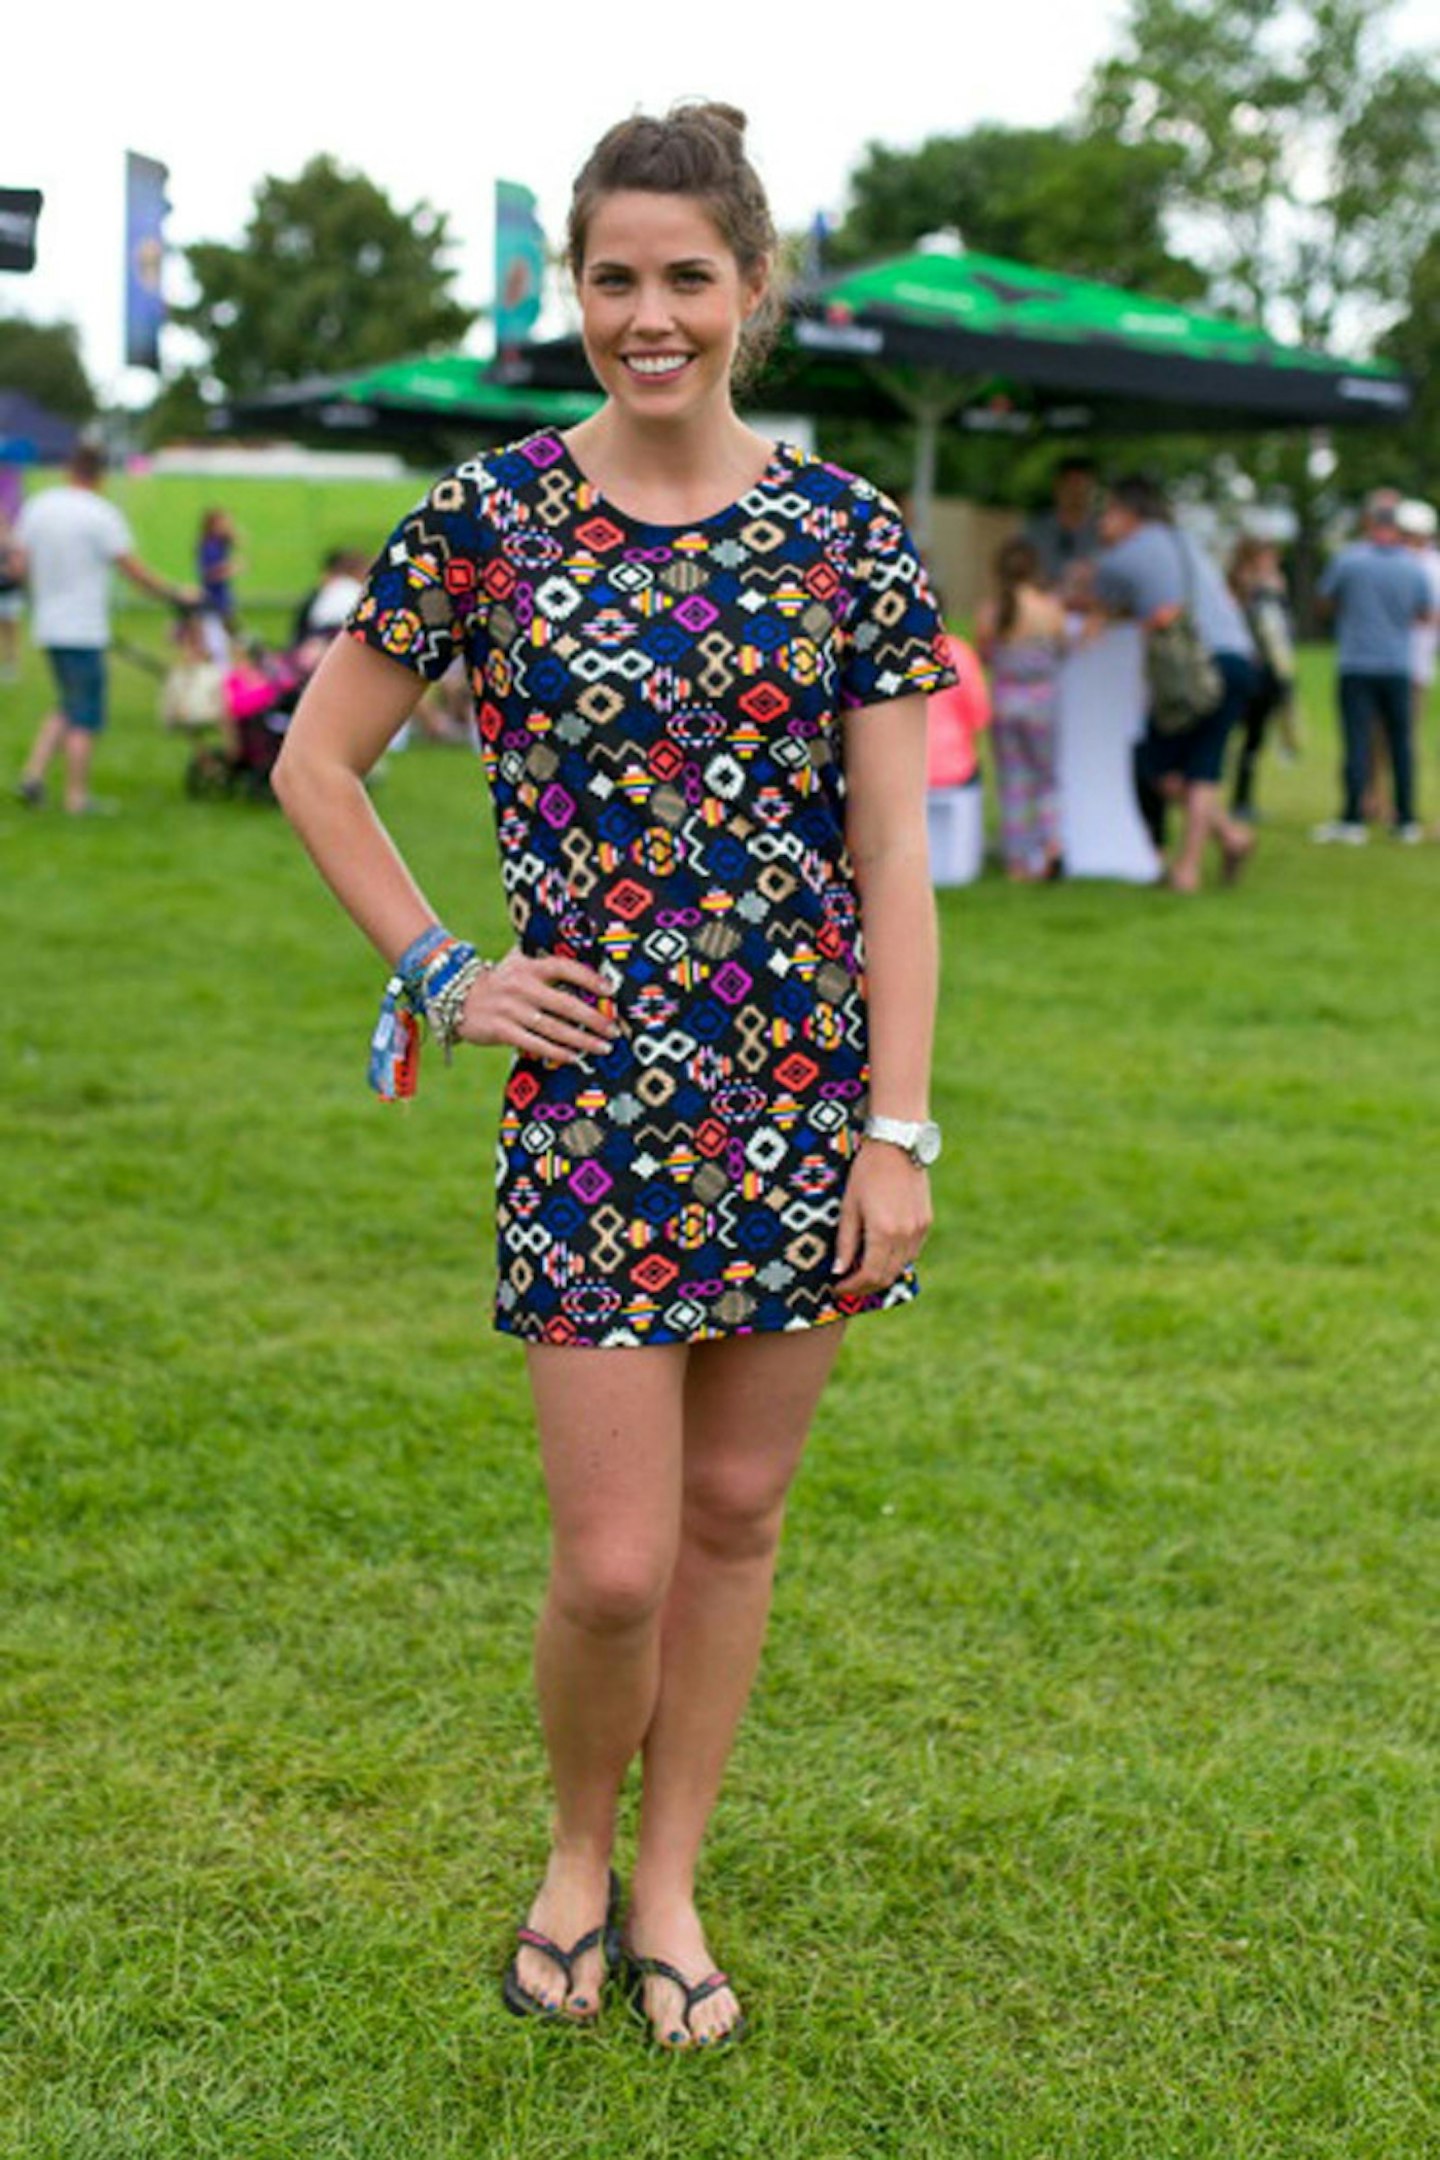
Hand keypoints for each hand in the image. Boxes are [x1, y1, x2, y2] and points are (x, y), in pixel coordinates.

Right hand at [457, 950, 620, 1063]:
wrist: (455, 997)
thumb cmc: (499, 981)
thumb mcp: (517, 962)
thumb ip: (543, 958)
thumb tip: (582, 952)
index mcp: (528, 966)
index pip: (564, 968)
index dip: (588, 978)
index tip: (610, 991)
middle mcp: (520, 986)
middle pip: (565, 1003)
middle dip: (593, 1018)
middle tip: (613, 1029)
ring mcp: (510, 1009)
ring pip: (553, 1028)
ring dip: (581, 1040)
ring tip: (602, 1047)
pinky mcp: (500, 1030)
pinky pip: (535, 1044)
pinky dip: (556, 1052)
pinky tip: (574, 1058)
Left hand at [830, 1140, 931, 1297]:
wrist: (897, 1145)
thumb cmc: (867, 1172)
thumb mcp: (849, 1206)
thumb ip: (845, 1241)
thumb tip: (839, 1271)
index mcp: (884, 1232)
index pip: (869, 1275)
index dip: (852, 1287)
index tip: (837, 1287)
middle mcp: (905, 1235)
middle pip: (886, 1277)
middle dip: (865, 1286)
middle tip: (847, 1284)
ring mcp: (919, 1230)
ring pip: (900, 1267)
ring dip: (881, 1274)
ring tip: (860, 1269)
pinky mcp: (925, 1222)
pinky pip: (911, 1252)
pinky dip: (895, 1260)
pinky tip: (879, 1253)